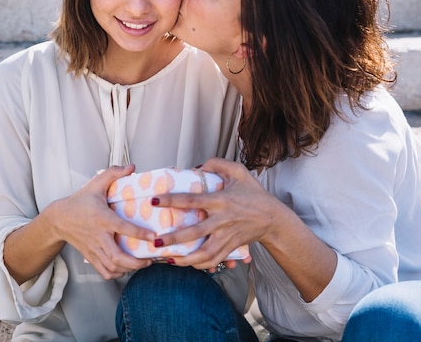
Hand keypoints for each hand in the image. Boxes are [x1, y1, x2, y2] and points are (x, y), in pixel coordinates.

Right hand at [47, 164, 154, 278]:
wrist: (59, 219)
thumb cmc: (80, 201)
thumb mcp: (95, 184)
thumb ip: (113, 173)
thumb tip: (132, 167)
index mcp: (102, 218)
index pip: (122, 227)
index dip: (139, 233)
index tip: (153, 237)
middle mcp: (98, 236)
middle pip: (117, 256)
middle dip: (136, 262)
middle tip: (150, 259)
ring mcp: (94, 248)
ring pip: (112, 267)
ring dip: (129, 269)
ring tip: (141, 264)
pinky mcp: (90, 256)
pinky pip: (104, 272)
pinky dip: (116, 274)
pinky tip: (125, 268)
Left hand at [152, 158, 276, 271]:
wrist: (274, 218)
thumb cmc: (254, 193)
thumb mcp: (238, 171)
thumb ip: (216, 164)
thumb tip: (195, 168)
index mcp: (220, 200)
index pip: (191, 200)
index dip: (171, 200)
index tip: (153, 200)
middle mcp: (222, 220)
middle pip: (194, 232)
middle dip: (173, 239)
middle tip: (155, 242)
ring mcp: (226, 236)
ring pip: (204, 253)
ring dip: (185, 259)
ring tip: (169, 260)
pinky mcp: (231, 246)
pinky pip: (214, 259)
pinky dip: (201, 264)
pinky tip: (187, 264)